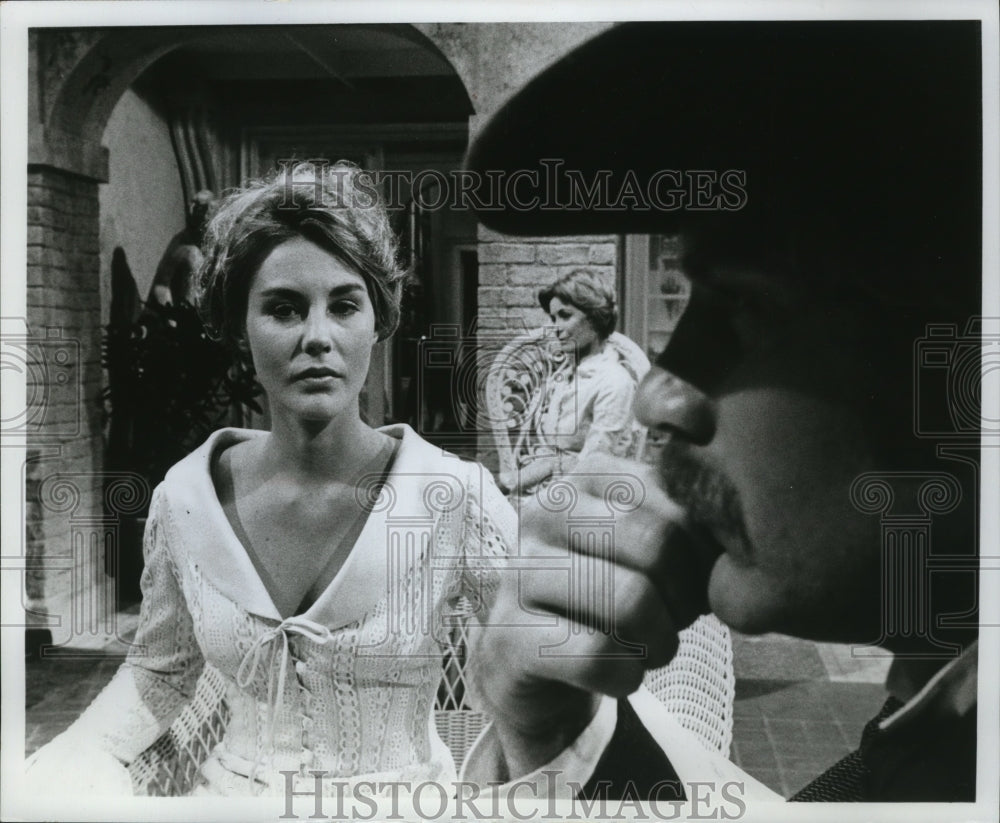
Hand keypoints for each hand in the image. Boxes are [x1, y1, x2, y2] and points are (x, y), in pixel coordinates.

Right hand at [468, 454, 717, 777]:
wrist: (538, 662)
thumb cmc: (612, 595)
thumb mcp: (652, 550)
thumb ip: (692, 527)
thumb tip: (741, 542)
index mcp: (587, 476)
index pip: (680, 505)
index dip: (707, 559)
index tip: (695, 585)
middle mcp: (546, 510)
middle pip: (656, 545)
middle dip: (684, 599)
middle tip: (675, 621)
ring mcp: (520, 570)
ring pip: (631, 601)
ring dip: (660, 642)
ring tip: (650, 647)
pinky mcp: (508, 632)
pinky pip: (596, 656)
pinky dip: (626, 676)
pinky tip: (617, 673)